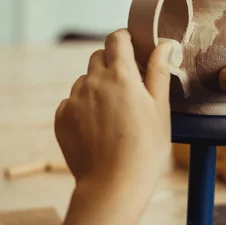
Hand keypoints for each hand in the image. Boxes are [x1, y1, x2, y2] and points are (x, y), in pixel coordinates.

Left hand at [55, 29, 172, 193]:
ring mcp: (74, 99)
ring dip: (96, 87)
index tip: (131, 48)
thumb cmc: (145, 149)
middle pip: (99, 57)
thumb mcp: (160, 109)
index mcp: (121, 75)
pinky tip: (96, 128)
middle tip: (126, 86)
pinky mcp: (61, 117)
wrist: (112, 185)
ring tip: (112, 115)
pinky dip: (82, 107)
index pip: (116, 39)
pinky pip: (71, 101)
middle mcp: (93, 82)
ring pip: (84, 80)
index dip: (124, 39)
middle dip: (111, 63)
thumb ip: (159, 72)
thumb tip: (164, 45)